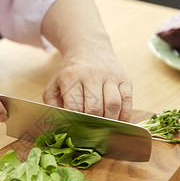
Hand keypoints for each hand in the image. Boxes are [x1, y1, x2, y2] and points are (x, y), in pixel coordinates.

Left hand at [40, 0, 132, 121]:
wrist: (88, 46)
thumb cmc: (70, 71)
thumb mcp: (54, 83)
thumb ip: (52, 104)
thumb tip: (57, 125)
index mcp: (71, 76)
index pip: (74, 106)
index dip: (75, 122)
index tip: (74, 132)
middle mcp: (92, 74)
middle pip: (95, 108)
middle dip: (93, 125)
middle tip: (90, 134)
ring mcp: (110, 76)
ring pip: (113, 105)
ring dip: (109, 122)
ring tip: (104, 130)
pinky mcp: (124, 78)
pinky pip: (127, 100)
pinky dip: (125, 115)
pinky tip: (118, 123)